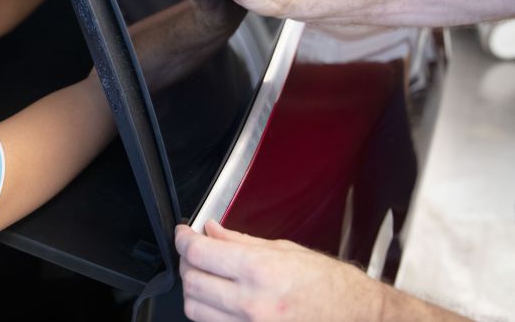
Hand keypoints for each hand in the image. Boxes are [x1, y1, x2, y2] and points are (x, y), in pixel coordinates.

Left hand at [175, 220, 383, 321]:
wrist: (360, 318)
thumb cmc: (333, 286)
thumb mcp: (287, 250)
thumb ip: (241, 241)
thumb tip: (211, 230)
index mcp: (261, 271)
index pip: (199, 253)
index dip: (183, 239)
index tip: (183, 233)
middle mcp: (253, 303)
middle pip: (191, 282)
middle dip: (187, 262)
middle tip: (195, 252)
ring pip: (195, 310)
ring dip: (195, 290)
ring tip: (208, 276)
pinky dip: (210, 313)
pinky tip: (221, 300)